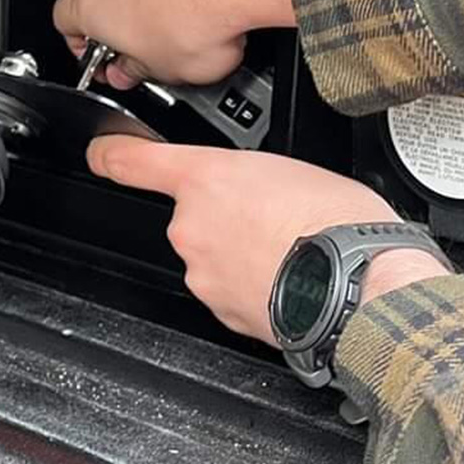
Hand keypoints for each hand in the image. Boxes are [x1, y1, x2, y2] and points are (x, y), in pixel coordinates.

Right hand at [52, 0, 308, 89]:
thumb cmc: (193, 18)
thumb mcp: (159, 71)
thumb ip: (136, 72)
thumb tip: (129, 72)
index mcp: (90, 3)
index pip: (63, 23)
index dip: (82, 50)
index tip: (105, 66)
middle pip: (102, 2)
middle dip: (122, 32)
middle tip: (144, 59)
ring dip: (151, 12)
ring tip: (181, 41)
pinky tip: (202, 18)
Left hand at [87, 136, 449, 344]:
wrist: (362, 286)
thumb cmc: (339, 223)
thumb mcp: (297, 170)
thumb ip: (254, 176)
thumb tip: (255, 192)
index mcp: (208, 179)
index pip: (135, 161)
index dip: (112, 153)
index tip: (101, 153)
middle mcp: (192, 226)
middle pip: (194, 216)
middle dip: (227, 216)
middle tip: (275, 217)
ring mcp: (203, 273)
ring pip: (213, 255)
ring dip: (242, 251)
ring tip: (291, 248)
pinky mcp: (221, 310)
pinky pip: (229, 289)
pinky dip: (252, 283)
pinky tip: (289, 275)